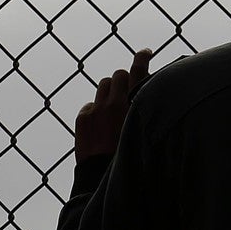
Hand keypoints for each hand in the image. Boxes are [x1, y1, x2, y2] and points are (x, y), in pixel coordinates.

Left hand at [74, 47, 152, 162]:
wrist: (102, 177)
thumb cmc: (130, 155)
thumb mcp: (145, 130)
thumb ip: (145, 110)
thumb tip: (148, 99)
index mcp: (134, 105)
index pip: (139, 71)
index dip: (142, 58)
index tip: (145, 52)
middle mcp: (114, 103)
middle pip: (118, 76)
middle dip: (123, 80)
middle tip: (126, 91)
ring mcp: (96, 109)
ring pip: (103, 86)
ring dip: (109, 92)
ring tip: (113, 108)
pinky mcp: (83, 118)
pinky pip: (90, 105)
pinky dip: (95, 110)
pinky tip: (100, 124)